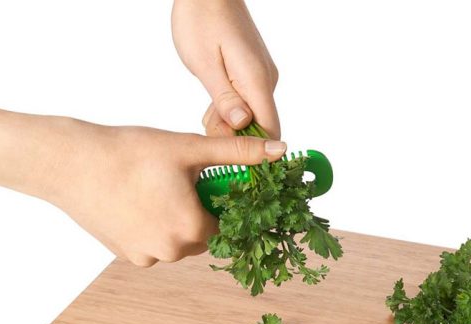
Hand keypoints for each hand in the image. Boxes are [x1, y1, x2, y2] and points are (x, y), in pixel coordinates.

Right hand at [0, 106, 286, 266]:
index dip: (226, 204)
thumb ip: (238, 153)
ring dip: (179, 221)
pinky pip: (155, 245)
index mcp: (193, 229)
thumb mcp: (190, 149)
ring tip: (160, 189)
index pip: (229, 225)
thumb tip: (280, 151)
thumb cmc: (131, 152)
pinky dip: (156, 227)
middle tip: (185, 183)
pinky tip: (141, 201)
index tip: (215, 185)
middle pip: (204, 235)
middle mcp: (172, 252)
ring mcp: (147, 258)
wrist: (70, 163)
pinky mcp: (125, 256)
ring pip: (179, 241)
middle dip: (202, 212)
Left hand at [172, 0, 279, 137]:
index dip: (255, 150)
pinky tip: (213, 105)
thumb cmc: (200, 20)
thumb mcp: (204, 63)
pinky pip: (249, 103)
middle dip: (236, 136)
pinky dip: (231, 111)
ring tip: (207, 112)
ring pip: (253, 116)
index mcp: (257, 80)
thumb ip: (224, 97)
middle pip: (262, 126)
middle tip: (208, 126)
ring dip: (230, 124)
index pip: (270, 129)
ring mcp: (262, 77)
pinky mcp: (254, 74)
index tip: (231, 156)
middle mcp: (266, 81)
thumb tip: (242, 124)